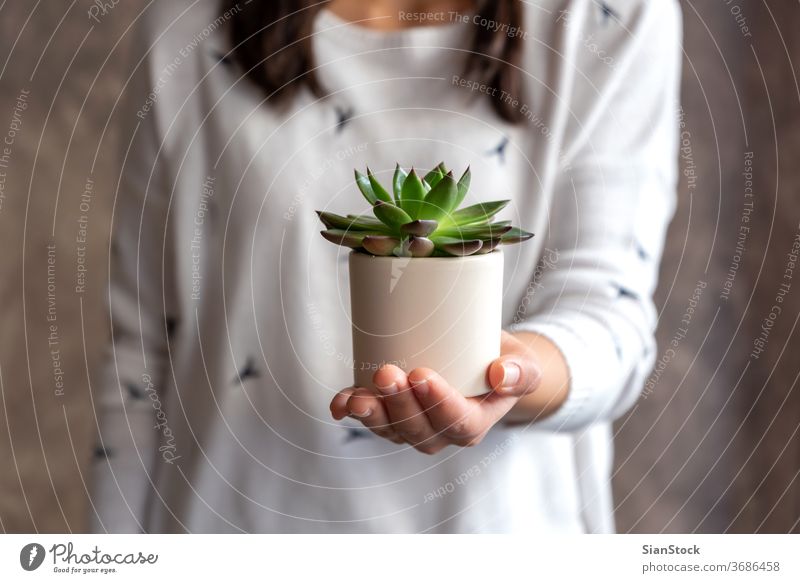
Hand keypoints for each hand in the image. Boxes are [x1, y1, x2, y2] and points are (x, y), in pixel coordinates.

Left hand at [329, 331, 541, 453]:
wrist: (483, 360)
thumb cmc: (504, 362)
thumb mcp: (525, 364)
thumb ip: (521, 371)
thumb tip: (500, 373)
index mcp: (474, 423)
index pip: (457, 423)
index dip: (438, 404)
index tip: (422, 374)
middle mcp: (441, 432)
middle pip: (418, 430)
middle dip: (400, 405)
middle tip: (387, 373)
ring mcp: (412, 426)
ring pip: (389, 429)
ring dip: (371, 414)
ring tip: (356, 396)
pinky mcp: (390, 413)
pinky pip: (369, 417)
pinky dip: (350, 410)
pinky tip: (338, 402)